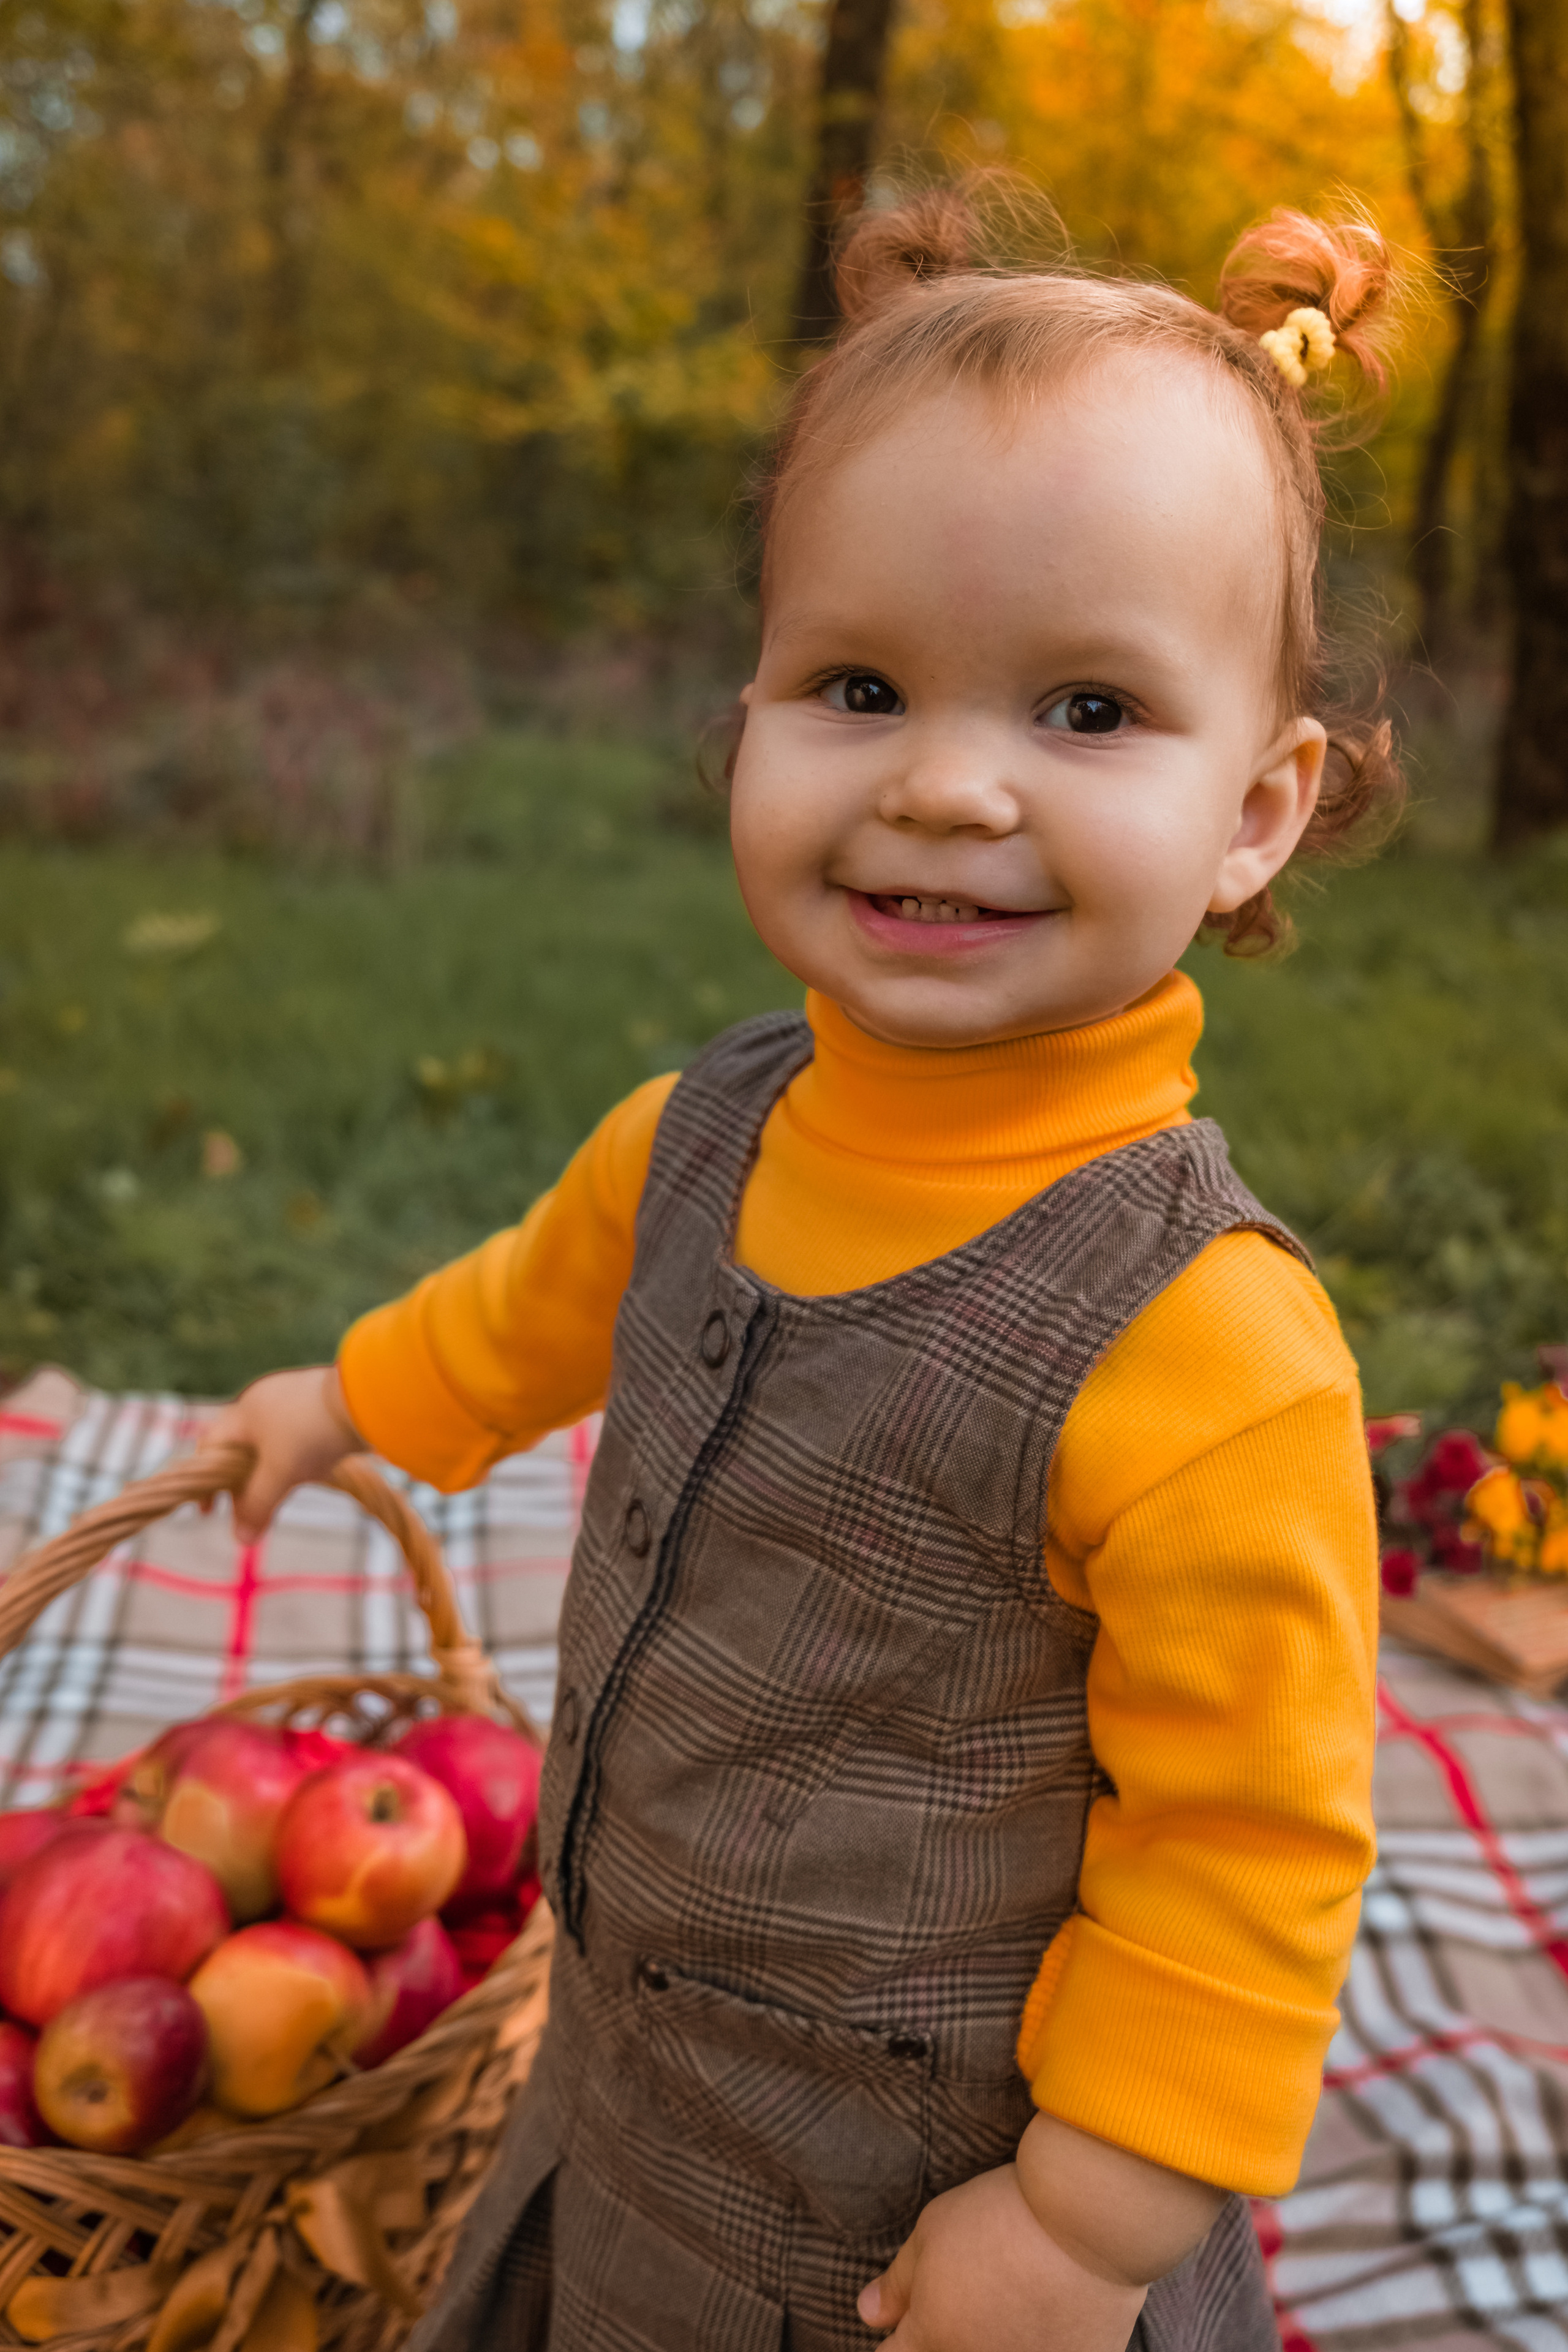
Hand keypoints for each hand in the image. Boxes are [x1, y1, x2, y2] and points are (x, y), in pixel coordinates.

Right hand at [201, 1365, 363, 1540]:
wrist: (368, 1399)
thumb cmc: (312, 1433)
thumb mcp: (280, 1474)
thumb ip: (256, 1505)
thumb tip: (240, 1539)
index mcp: (244, 1412)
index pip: (211, 1447)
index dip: (205, 1481)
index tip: (209, 1511)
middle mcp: (265, 1402)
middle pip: (241, 1447)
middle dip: (241, 1481)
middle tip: (246, 1512)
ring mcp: (294, 1401)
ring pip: (271, 1444)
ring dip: (271, 1471)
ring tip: (279, 1495)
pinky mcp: (321, 1407)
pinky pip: (299, 1438)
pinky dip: (297, 1459)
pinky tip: (312, 1471)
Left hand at [857, 2113, 1224, 2351]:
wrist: (1086, 2221)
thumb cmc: (1001, 2215)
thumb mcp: (932, 2233)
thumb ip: (897, 2283)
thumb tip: (867, 2313)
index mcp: (931, 2337)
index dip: (896, 2338)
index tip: (905, 2321)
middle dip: (943, 2336)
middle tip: (967, 2297)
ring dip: (991, 2335)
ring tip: (1007, 2299)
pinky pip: (1045, 2351)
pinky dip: (1039, 2338)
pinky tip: (1045, 2309)